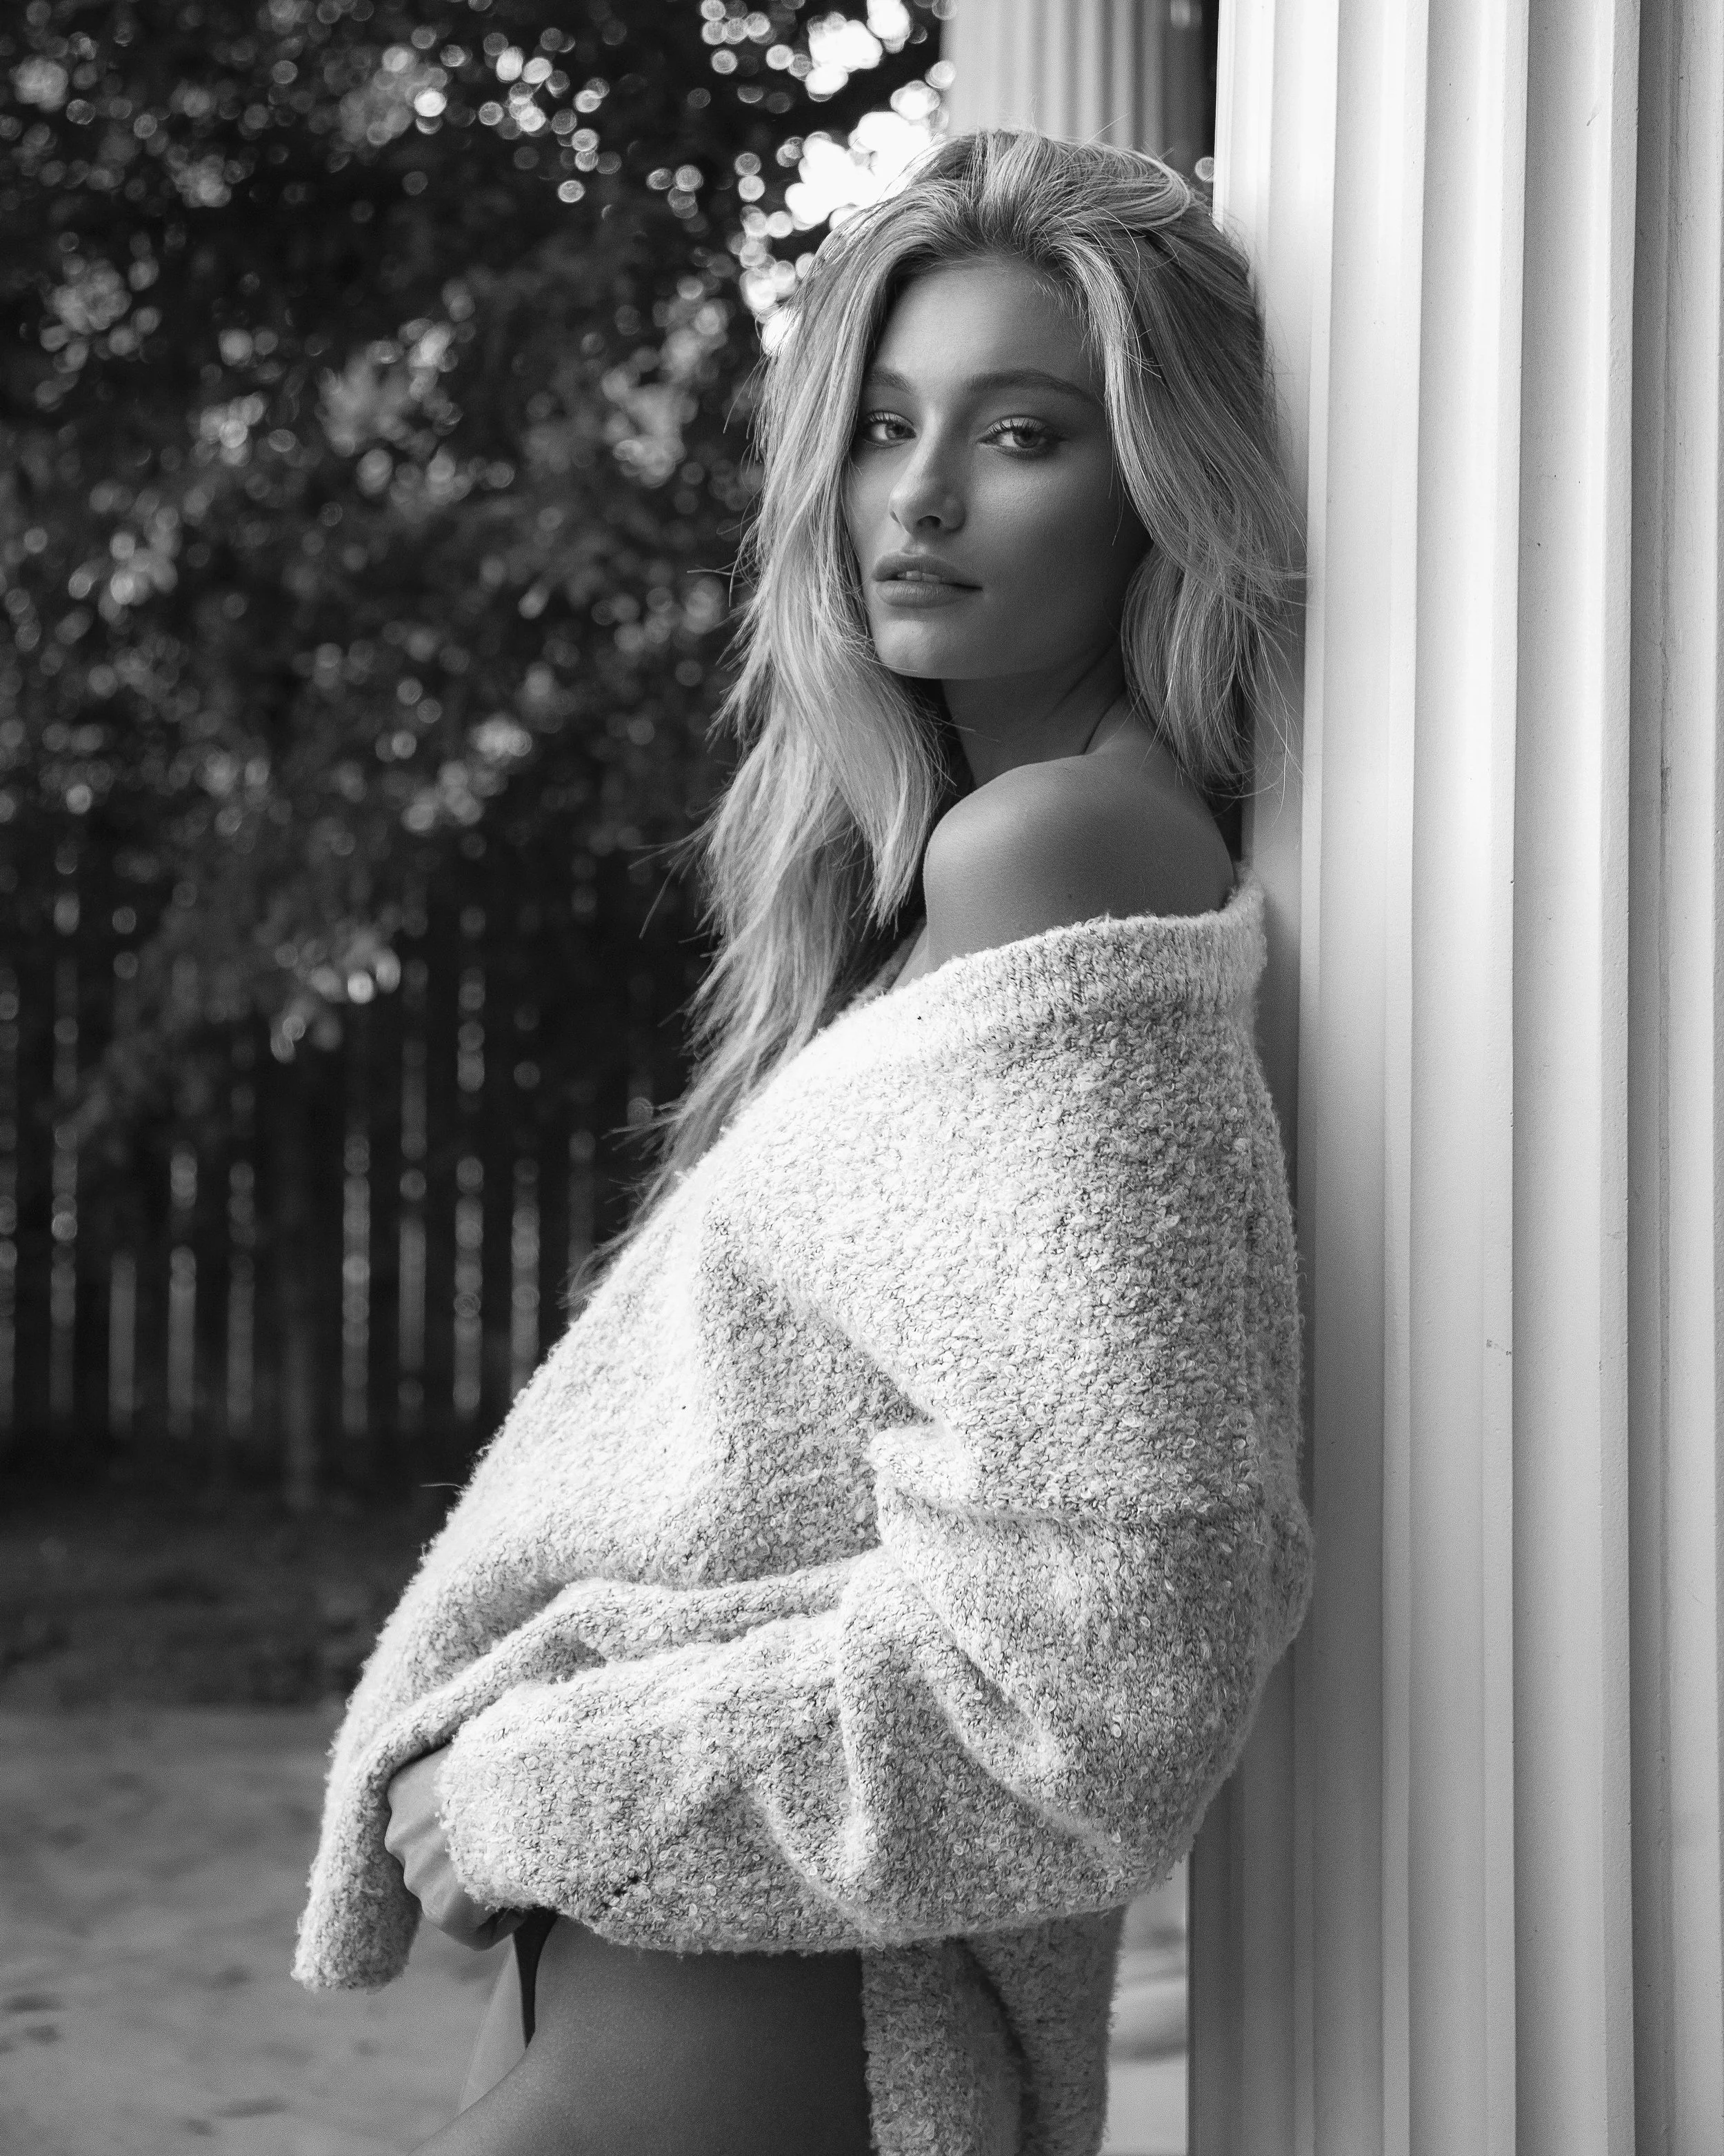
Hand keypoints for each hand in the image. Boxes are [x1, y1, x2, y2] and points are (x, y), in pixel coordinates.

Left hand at [384, 1746, 524, 1949]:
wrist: (527, 1782)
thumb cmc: (520, 1756)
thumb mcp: (483, 1744)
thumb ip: (471, 1765)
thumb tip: (493, 1769)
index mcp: (403, 1787)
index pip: (426, 1821)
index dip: (469, 1824)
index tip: (503, 1817)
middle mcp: (399, 1833)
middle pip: (438, 1860)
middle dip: (471, 1858)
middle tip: (516, 1841)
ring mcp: (416, 1873)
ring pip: (454, 1895)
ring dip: (484, 1886)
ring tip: (524, 1862)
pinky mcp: (441, 1910)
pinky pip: (475, 1931)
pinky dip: (503, 1919)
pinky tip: (528, 1890)